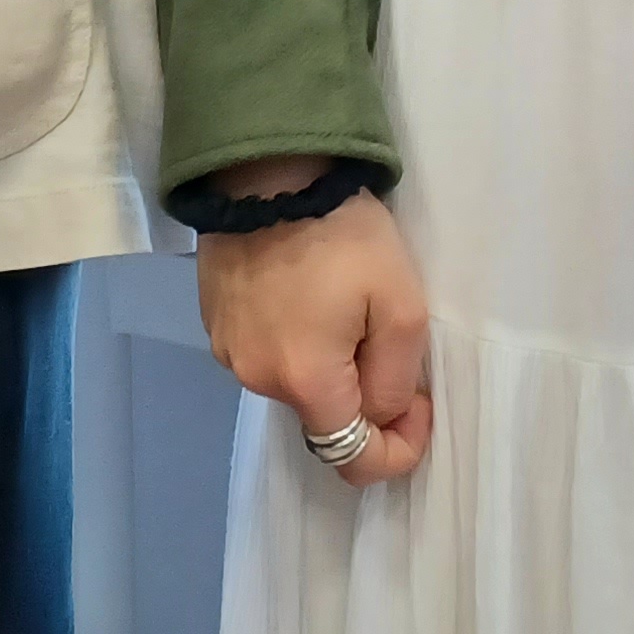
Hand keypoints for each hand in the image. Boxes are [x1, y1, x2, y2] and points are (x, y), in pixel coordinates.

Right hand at [194, 159, 433, 485]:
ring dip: (324, 366)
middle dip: (362, 395)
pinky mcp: (213, 321)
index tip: (420, 404)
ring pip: (293, 384)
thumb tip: (382, 412)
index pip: (354, 460)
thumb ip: (397, 379)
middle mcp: (257, 379)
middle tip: (381, 338)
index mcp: (305, 382)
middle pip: (323, 418)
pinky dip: (291, 342)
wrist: (266, 173)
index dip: (399, 449)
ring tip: (339, 309)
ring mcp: (227, 350)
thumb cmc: (344, 237)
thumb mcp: (402, 307)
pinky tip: (302, 296)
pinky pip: (264, 354)